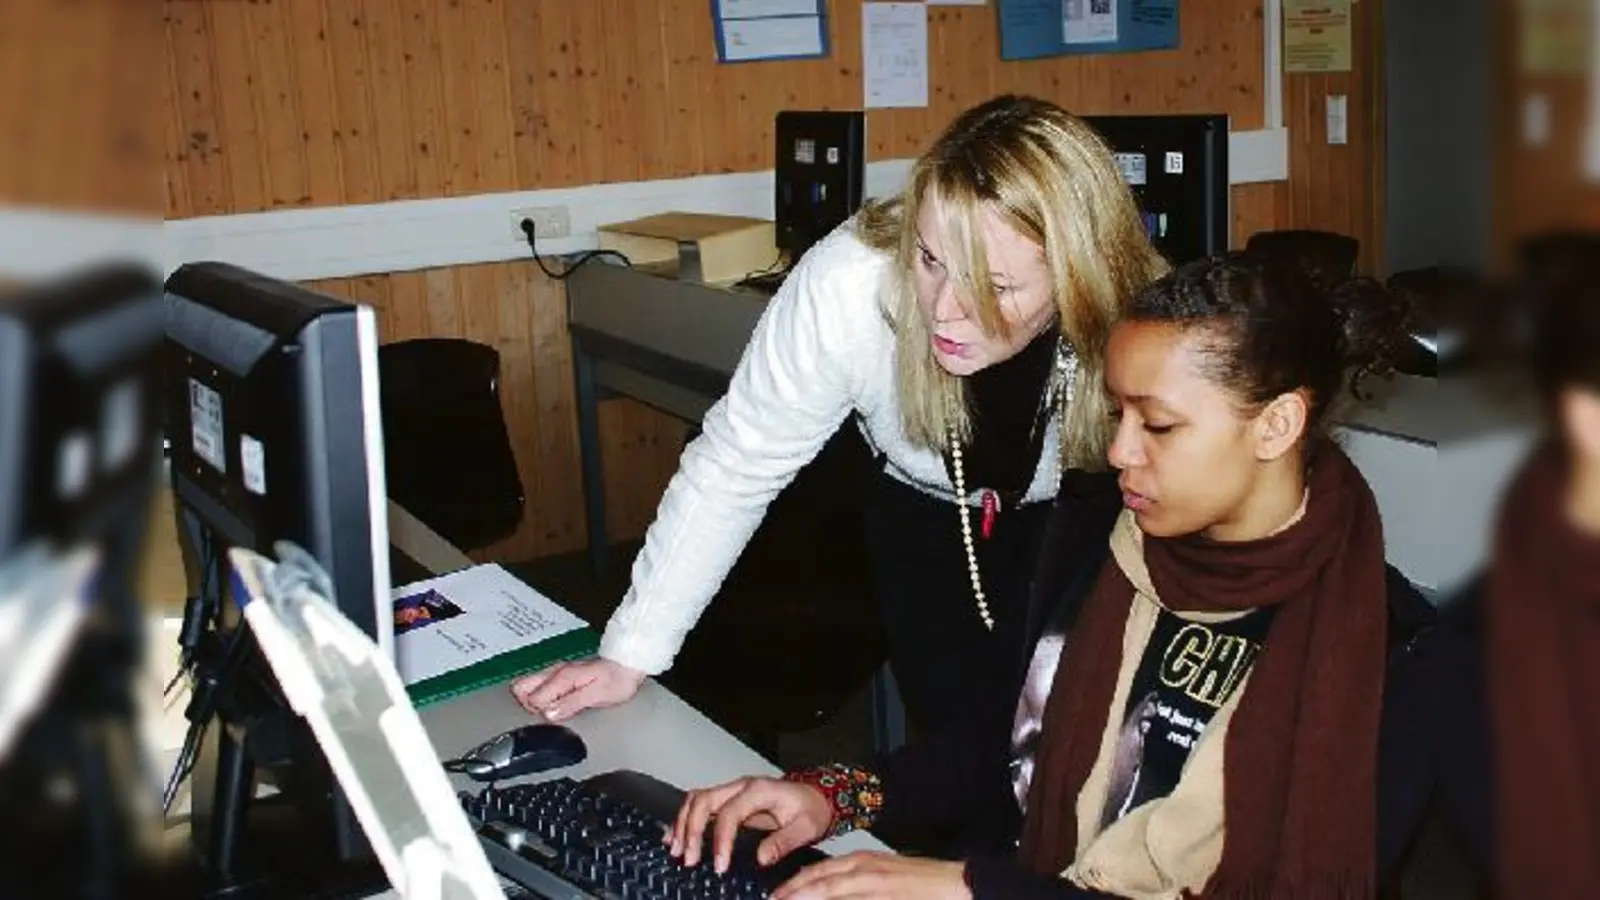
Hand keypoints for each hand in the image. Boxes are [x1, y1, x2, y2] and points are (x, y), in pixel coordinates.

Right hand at [509, 657, 644, 721]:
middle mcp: (555, 672)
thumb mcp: (596, 696)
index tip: (555, 715)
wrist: (628, 667)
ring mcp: (556, 673)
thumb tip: (548, 714)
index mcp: (562, 677)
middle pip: (520, 687)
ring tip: (557, 709)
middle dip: (528, 705)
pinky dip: (543, 698)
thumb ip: (570, 704)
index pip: (532, 697)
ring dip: (535, 702)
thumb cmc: (616, 680)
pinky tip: (559, 704)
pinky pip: (540, 687)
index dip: (540, 711)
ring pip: (528, 686)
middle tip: (548, 713)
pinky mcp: (561, 676)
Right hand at [668, 776, 833, 873]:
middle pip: (704, 801)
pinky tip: (675, 837)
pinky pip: (699, 804)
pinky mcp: (728, 800)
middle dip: (692, 830)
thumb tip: (761, 858)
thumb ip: (784, 842)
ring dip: (683, 824)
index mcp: (759, 791)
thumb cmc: (811, 809)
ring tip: (677, 850)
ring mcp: (732, 791)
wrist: (815, 796)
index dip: (720, 840)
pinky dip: (685, 819)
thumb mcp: (806, 827)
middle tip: (689, 859)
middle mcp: (741, 787)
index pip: (730, 813)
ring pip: (696, 800)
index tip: (719, 866)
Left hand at [773, 852, 970, 899]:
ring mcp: (876, 889)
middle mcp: (866, 873)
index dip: (796, 885)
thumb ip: (858, 882)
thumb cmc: (921, 882)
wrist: (957, 885)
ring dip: (809, 898)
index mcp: (864, 863)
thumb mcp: (884, 873)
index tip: (777, 897)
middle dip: (794, 895)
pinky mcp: (885, 898)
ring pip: (833, 893)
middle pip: (821, 884)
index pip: (821, 873)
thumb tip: (833, 890)